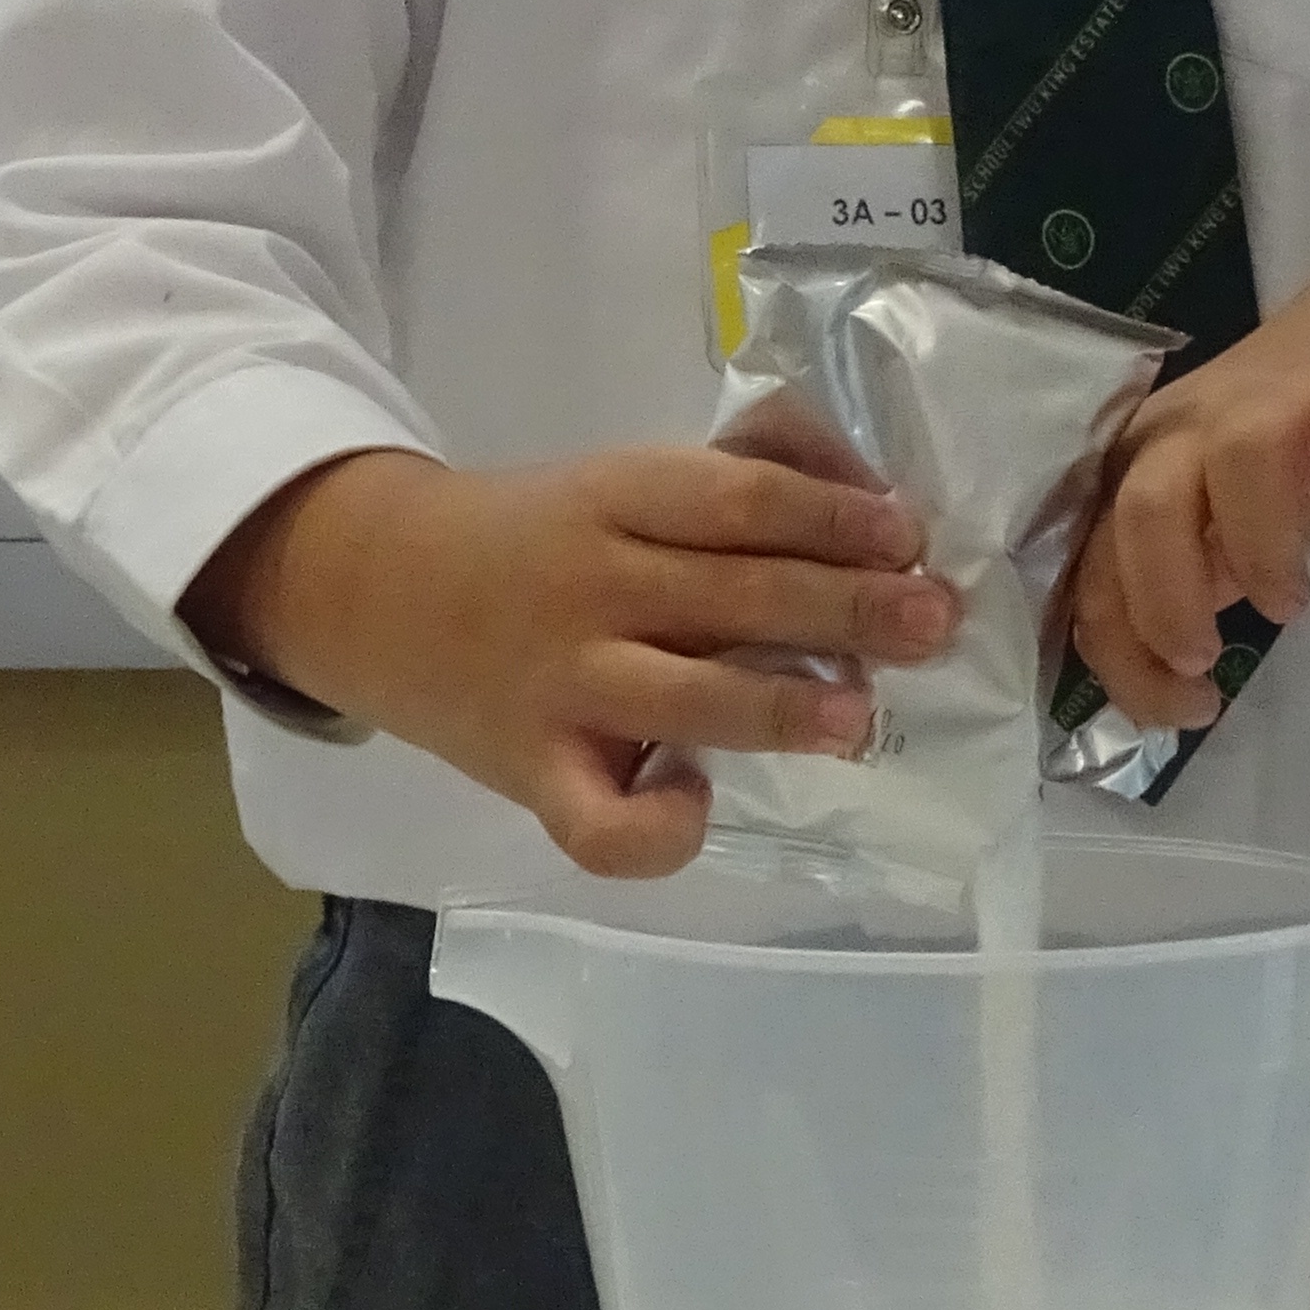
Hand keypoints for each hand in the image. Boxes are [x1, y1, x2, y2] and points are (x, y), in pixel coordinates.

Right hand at [182, 445, 961, 878]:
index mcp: (618, 497)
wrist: (377, 591)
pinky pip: (599, 823)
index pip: (738, 500)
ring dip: (780, 709)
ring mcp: (561, 686)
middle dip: (845, 607)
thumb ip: (729, 480)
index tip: (909, 534)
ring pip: (683, 701)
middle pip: (732, 594)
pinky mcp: (534, 773)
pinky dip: (654, 829)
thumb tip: (862, 488)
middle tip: (932, 620)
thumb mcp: (619, 482)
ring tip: (859, 718)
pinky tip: (697, 804)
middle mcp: (592, 587)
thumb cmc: (537, 535)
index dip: (833, 515)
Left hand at [1063, 223, 1309, 730]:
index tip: (1179, 708)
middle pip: (1147, 504)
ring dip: (1258, 547)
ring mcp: (1287, 395)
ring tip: (1290, 607)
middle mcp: (1198, 424)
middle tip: (1208, 664)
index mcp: (1147, 466)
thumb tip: (1152, 689)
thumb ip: (1182, 581)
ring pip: (1240, 454)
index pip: (1098, 566)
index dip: (1124, 651)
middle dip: (1166, 603)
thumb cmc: (1296, 445)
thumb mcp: (1223, 521)